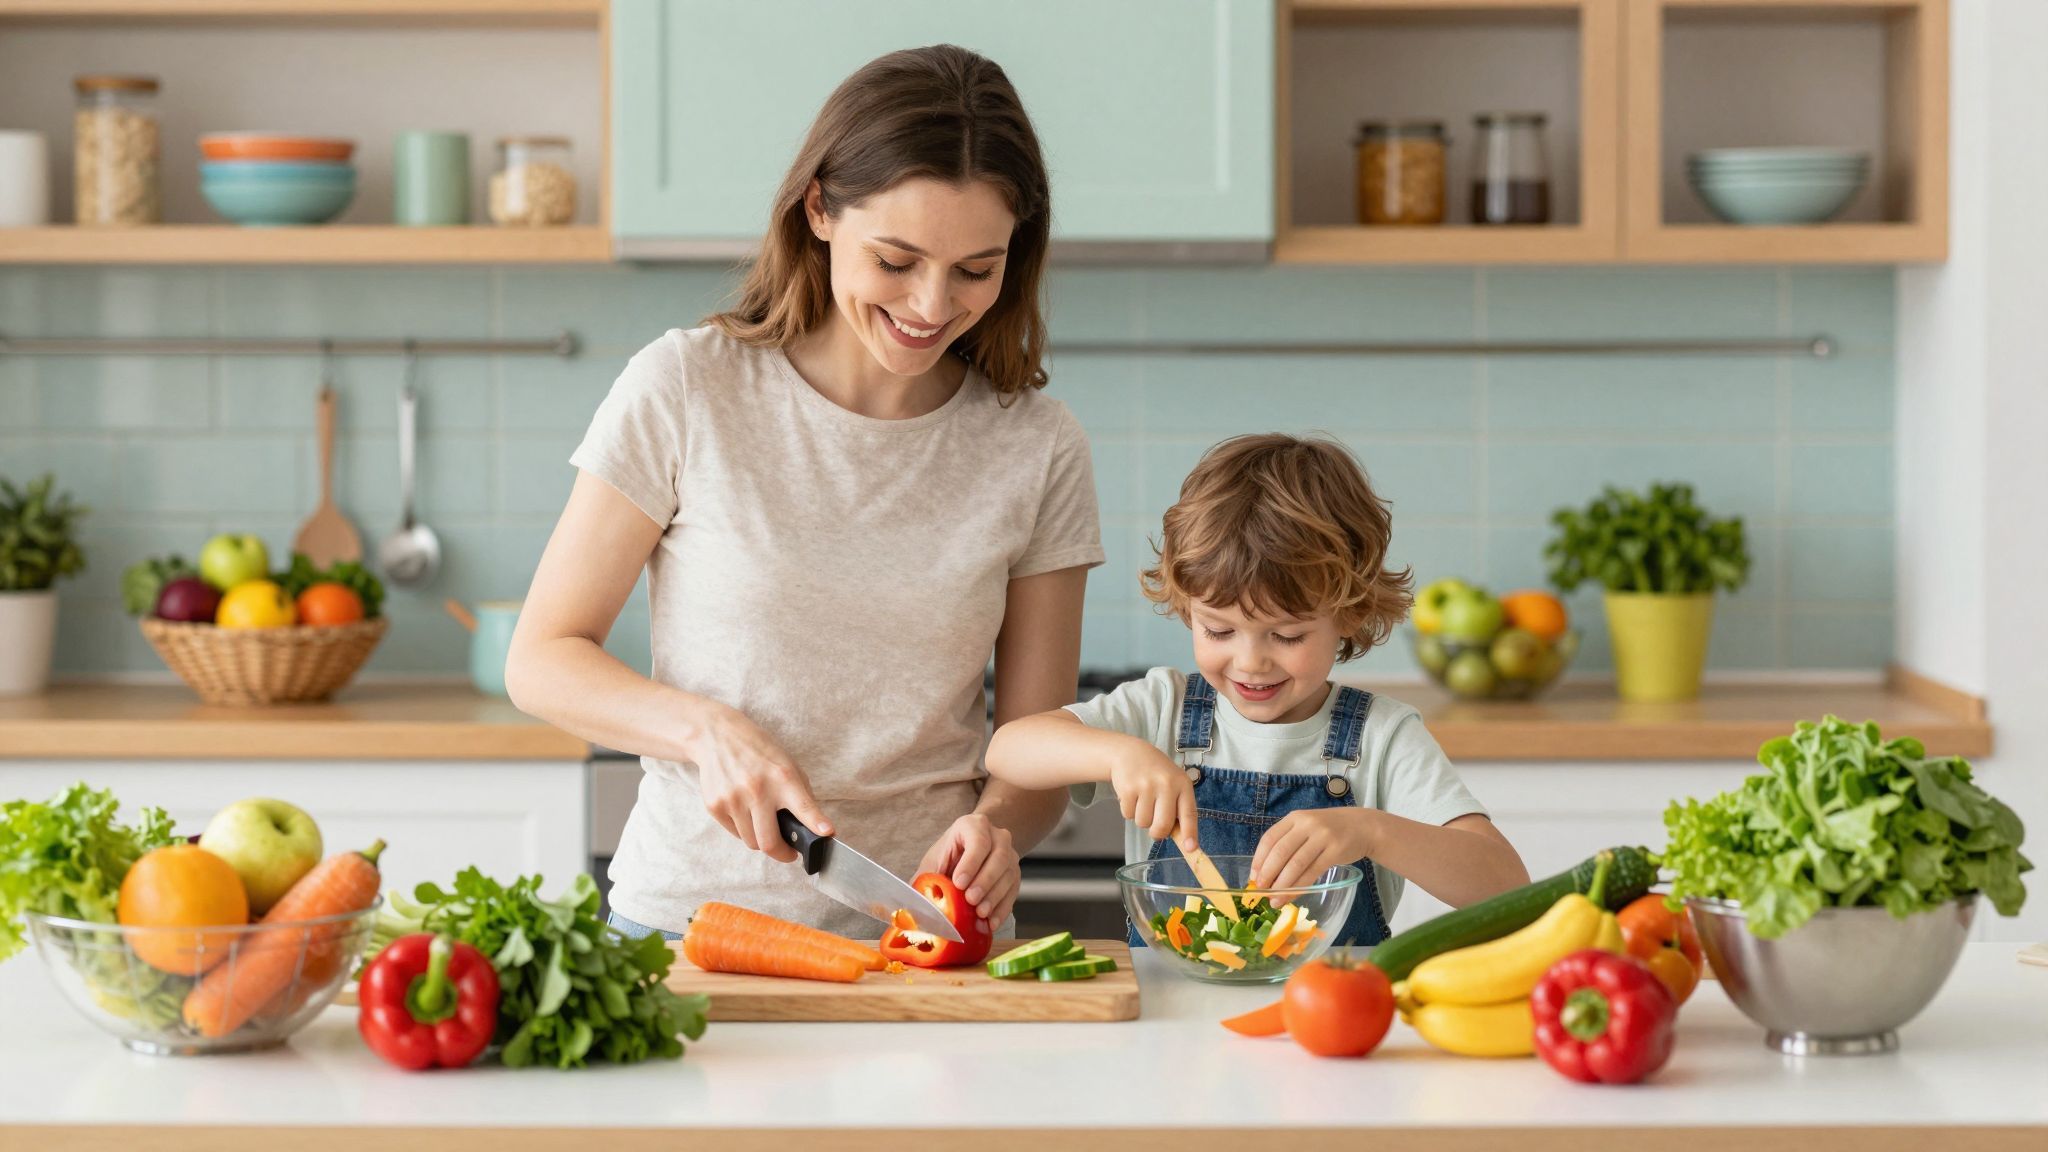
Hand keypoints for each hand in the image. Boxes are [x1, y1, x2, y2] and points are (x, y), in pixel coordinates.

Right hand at [685, 699, 830, 863]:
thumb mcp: (788, 765)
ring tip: (762, 820)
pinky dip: (743, 829)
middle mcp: (757, 789)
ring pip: (752, 842)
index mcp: (782, 777)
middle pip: (769, 842)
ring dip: (761, 838)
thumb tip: (813, 829)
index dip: (815, 823)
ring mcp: (733, 799)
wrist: (718, 737)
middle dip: (782, 854)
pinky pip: (735, 833)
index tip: (826, 834)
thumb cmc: (759, 753)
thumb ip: (800, 796)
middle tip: (788, 852)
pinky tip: (743, 809)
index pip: (803, 806)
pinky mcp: (715, 806)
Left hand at [917, 814, 1018, 927]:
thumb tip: (914, 904)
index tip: (959, 883)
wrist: (972, 849)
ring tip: (980, 913)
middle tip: (971, 900)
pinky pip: (1013, 892)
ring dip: (995, 897)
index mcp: (973, 826)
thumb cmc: (950, 854)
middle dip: (984, 881)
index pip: (978, 841)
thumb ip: (926, 878)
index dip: (970, 863)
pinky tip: (991, 922)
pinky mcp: (1015, 874)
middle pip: (998, 857)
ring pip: (1009, 874)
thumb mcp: (935, 860)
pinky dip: (1002, 908)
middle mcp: (997, 837)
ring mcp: (1010, 855)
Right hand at [1109, 745, 1199, 853]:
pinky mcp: (1128, 788)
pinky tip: (1132, 796)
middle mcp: (1166, 783)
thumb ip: (1178, 809)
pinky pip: (1128, 815)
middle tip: (1155, 828)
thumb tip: (1184, 842)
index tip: (1191, 849)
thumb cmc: (1156, 773)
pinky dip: (1129, 811)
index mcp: (1183, 784)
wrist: (1130, 753)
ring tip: (1142, 801)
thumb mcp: (1174, 784)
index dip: (1190, 833)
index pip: (1189, 813)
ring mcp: (1146, 785)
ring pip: (1143, 823)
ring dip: (1141, 819)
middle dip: (1158, 833)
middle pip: (1163, 825)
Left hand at [1252, 808, 1375, 892]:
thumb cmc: (1330, 830)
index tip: (1253, 877)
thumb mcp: (1307, 827)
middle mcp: (1307, 824)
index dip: (1259, 859)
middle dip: (1268, 874)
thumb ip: (1289, 842)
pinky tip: (1292, 896)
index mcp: (1295, 818)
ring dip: (1282, 885)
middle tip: (1261, 891)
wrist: (1364, 827)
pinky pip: (1313, 872)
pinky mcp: (1335, 851)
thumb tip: (1266, 871)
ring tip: (1275, 900)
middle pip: (1280, 852)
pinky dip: (1300, 886)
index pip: (1270, 838)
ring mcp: (1322, 836)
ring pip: (1296, 864)